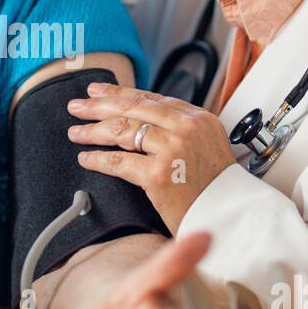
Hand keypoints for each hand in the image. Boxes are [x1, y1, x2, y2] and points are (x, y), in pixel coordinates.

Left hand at [66, 83, 236, 232]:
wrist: (232, 216)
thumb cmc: (216, 187)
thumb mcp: (206, 144)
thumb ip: (178, 128)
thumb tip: (140, 117)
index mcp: (198, 117)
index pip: (150, 98)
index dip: (119, 93)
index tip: (97, 92)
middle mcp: (187, 128)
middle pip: (132, 109)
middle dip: (98, 106)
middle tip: (76, 106)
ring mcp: (173, 150)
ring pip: (122, 131)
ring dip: (93, 131)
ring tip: (75, 132)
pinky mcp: (160, 175)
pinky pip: (119, 162)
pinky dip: (98, 159)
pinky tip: (85, 158)